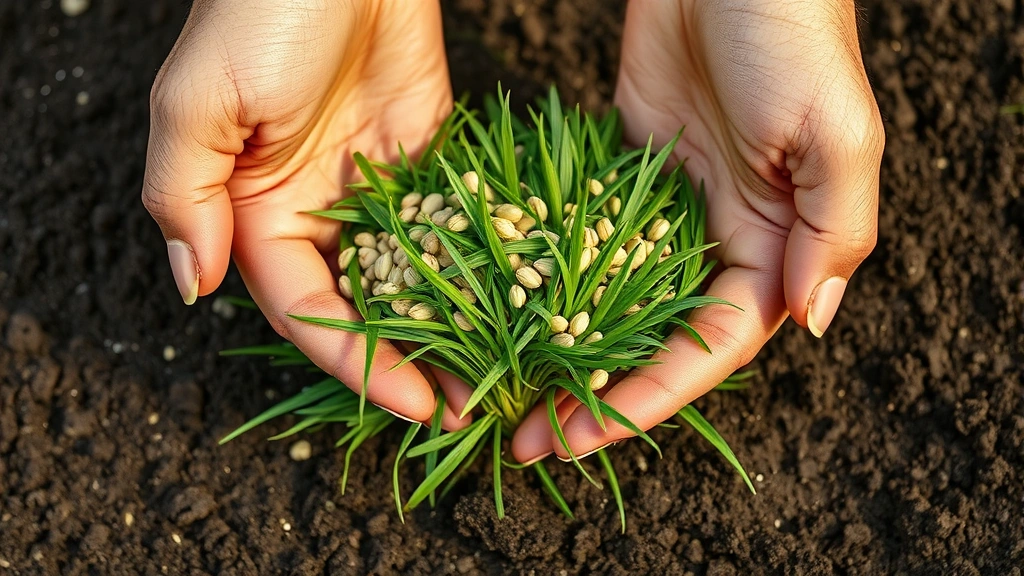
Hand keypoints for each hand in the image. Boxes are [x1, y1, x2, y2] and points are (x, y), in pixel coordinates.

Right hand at [142, 0, 464, 425]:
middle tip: (468, 406)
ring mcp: (372, 184)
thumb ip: (183, 197)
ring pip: (409, 274)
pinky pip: (447, 220)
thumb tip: (190, 285)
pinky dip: (475, 260)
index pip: (306, 311)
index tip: (412, 405)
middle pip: (362, 305)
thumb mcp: (196, 103)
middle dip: (408, 359)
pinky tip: (516, 299)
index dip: (356, 364)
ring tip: (500, 370)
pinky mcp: (423, 153)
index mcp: (253, 211)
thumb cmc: (259, 11)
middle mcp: (314, 208)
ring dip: (447, 324)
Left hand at [512, 0, 883, 462]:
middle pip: (652, 340)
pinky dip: (546, 277)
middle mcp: (719, 239)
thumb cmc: (794, 33)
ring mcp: (665, 208)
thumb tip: (811, 321)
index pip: (709, 348)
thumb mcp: (838, 133)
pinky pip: (582, 239)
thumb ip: (835, 232)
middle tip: (525, 438)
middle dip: (593, 395)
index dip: (648, 398)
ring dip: (561, 349)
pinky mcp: (623, 172)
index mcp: (774, 247)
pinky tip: (499, 308)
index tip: (581, 434)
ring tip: (503, 390)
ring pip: (610, 301)